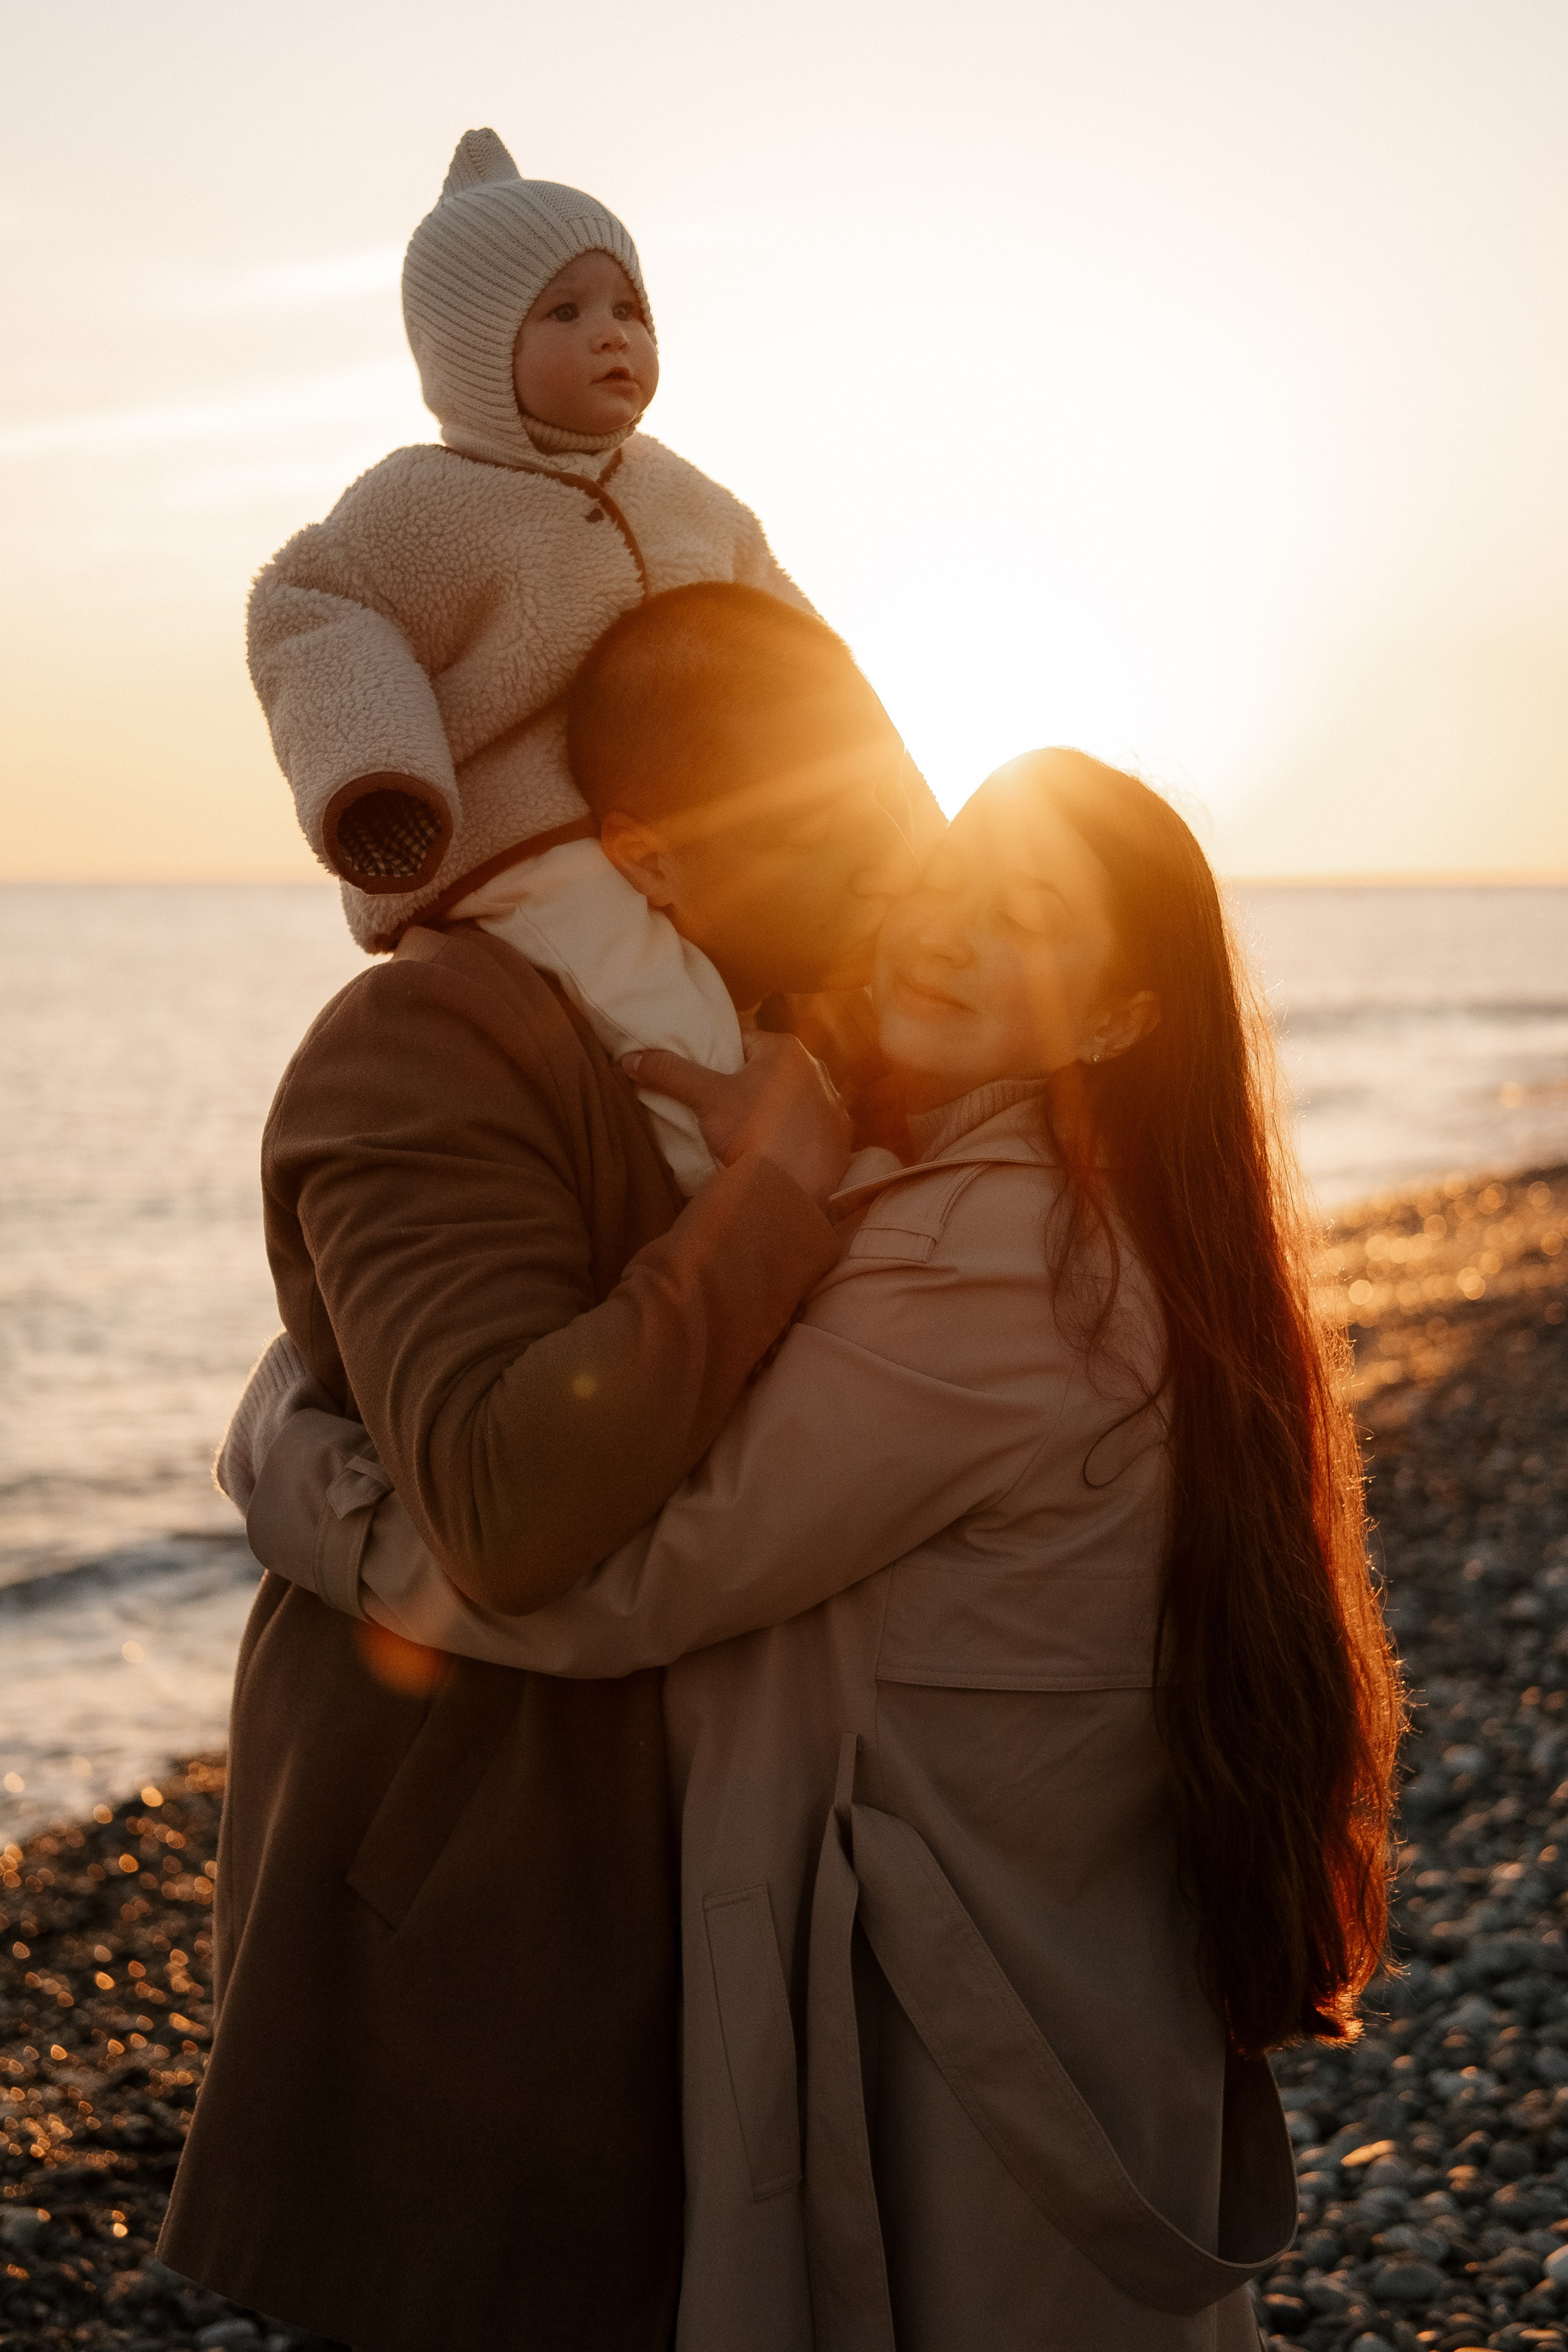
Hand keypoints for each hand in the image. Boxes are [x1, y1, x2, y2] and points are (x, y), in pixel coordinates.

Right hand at [623, 1033, 851, 1205]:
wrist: (792, 1190)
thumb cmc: (750, 1133)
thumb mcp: (704, 1098)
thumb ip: (668, 1073)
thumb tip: (629, 1058)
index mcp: (786, 1049)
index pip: (742, 1043)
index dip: (718, 1062)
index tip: (705, 1085)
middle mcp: (818, 1069)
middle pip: (769, 1072)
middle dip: (748, 1087)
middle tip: (723, 1113)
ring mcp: (835, 1105)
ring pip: (793, 1100)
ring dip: (774, 1111)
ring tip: (749, 1136)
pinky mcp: (842, 1138)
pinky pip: (812, 1129)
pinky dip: (796, 1136)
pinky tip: (777, 1152)